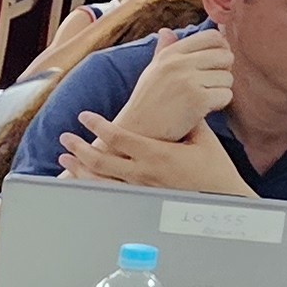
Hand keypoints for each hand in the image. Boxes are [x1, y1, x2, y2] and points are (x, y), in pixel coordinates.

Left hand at [61, 103, 248, 195]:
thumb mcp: (202, 138)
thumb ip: (187, 116)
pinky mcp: (141, 200)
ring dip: (80, 169)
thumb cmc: (214, 168)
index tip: (84, 116)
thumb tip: (183, 87)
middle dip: (80, 148)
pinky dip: (92, 185)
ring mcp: (140, 190)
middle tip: (65, 137)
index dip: (98, 126)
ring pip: (100, 181)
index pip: (119, 138)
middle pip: (101, 161)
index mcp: (156, 155)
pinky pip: (110, 193)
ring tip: (64, 159)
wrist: (222, 200)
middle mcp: (143, 174)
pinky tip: (82, 179)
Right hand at [109, 29, 234, 143]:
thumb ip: (163, 51)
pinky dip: (219, 105)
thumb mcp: (152, 72)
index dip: (221, 50)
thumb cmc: (147, 104)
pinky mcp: (197, 99)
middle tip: (209, 86)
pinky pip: (226, 95)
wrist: (137, 133)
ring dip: (220, 91)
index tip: (214, 66)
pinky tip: (202, 111)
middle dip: (224, 71)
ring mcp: (187, 80)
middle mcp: (178, 63)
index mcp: (170, 54)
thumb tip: (166, 31)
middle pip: (226, 55)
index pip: (213, 37)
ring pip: (228, 77)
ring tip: (202, 101)